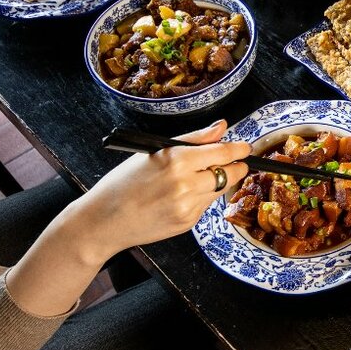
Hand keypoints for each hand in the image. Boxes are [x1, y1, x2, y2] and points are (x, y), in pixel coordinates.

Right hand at [64, 119, 250, 264]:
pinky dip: (202, 196)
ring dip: (218, 181)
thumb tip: (221, 127)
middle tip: (235, 161)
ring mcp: (188, 206)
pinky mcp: (187, 223)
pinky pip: (206, 204)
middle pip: (229, 173)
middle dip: (236, 167)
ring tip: (200, 176)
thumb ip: (194, 139)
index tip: (246, 147)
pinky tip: (183, 194)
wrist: (104, 220)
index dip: (239, 149)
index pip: (222, 152)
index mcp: (176, 160)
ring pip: (219, 189)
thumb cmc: (124, 182)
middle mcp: (185, 184)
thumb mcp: (156, 151)